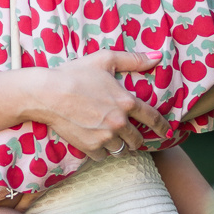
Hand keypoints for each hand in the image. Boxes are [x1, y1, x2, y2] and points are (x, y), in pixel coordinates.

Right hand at [29, 50, 166, 158]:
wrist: (47, 94)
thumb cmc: (75, 74)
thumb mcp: (105, 60)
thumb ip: (134, 60)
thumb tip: (158, 57)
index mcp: (126, 102)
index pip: (152, 118)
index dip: (162, 127)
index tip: (166, 133)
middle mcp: (119, 123)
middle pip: (137, 140)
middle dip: (137, 139)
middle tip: (132, 137)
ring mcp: (104, 137)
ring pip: (121, 150)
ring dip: (119, 146)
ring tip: (112, 140)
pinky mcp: (90, 147)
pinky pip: (102, 156)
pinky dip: (101, 152)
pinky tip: (95, 143)